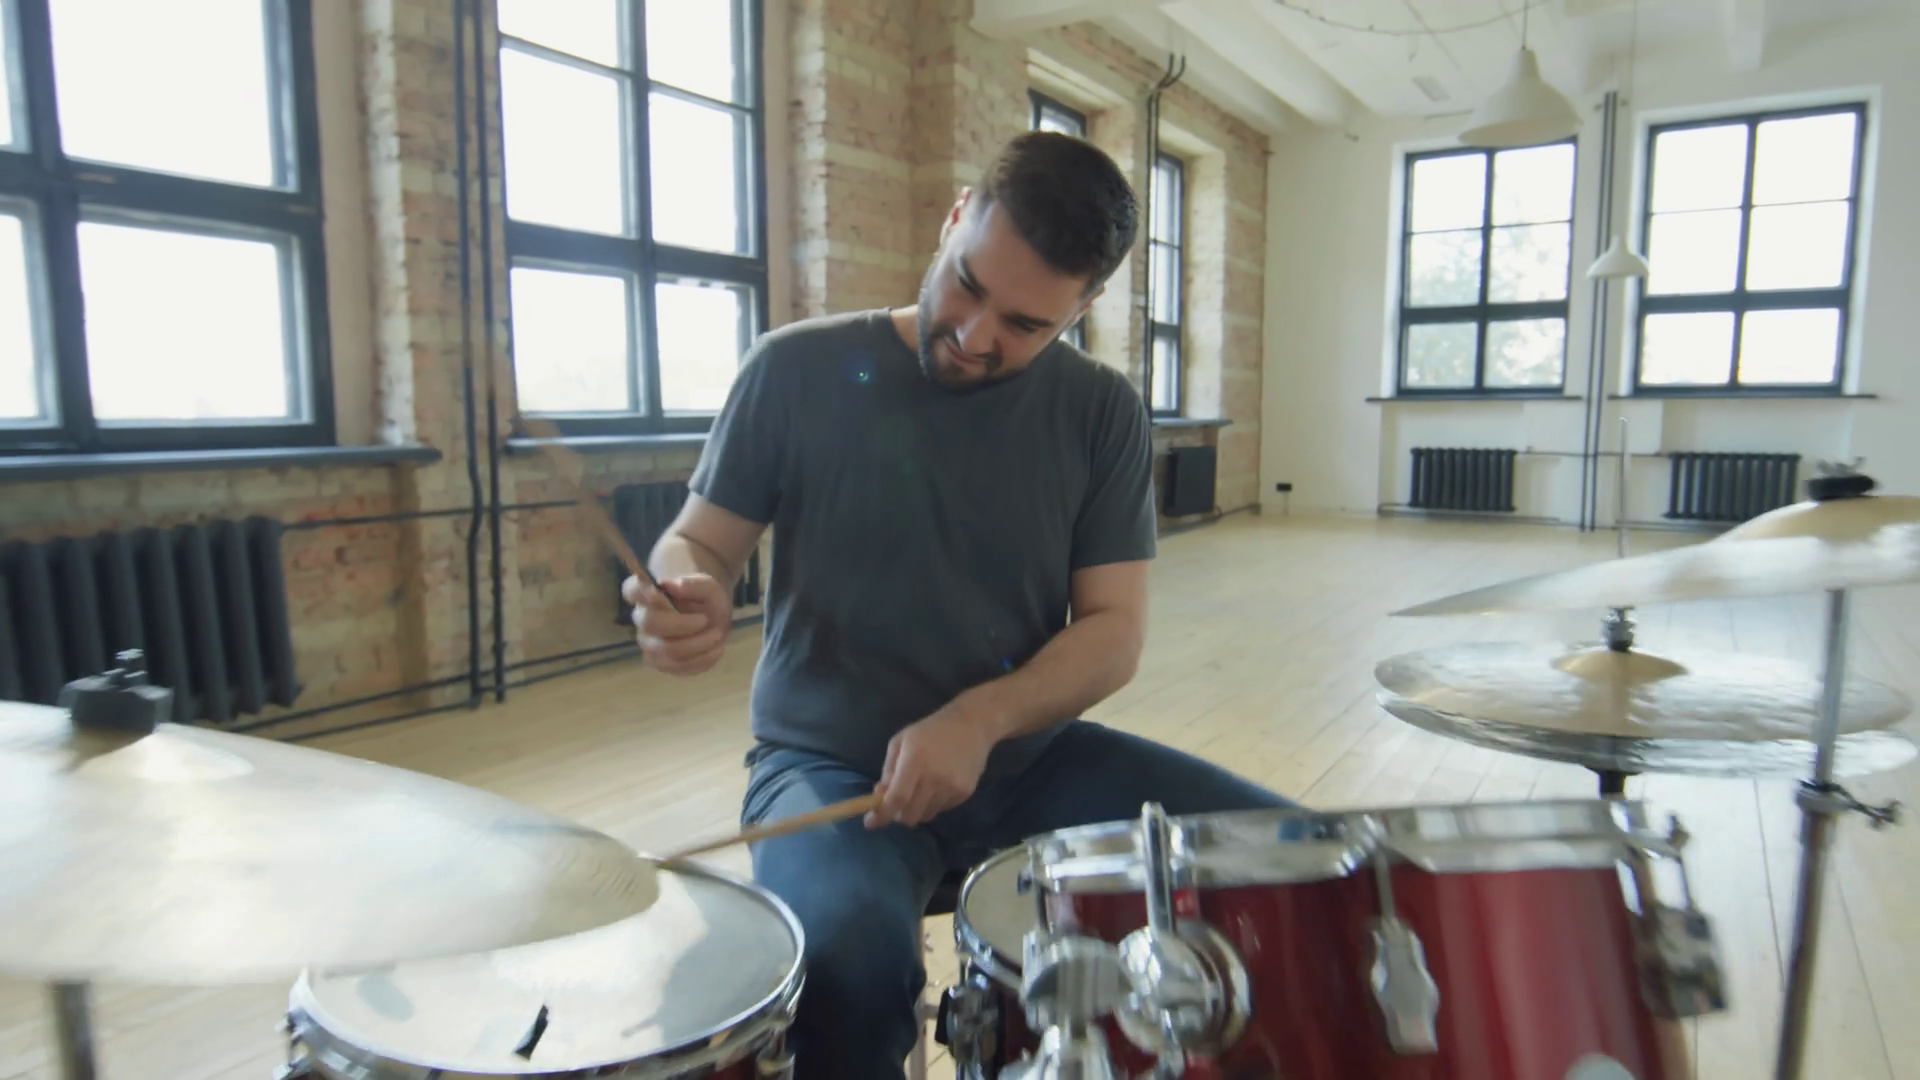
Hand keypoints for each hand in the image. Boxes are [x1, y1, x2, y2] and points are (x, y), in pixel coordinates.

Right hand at [623, 573, 731, 674]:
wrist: (714, 620)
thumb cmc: (705, 600)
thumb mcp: (708, 587)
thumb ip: (693, 584)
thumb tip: (670, 584)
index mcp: (648, 594)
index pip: (631, 590)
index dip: (640, 592)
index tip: (658, 592)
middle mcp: (643, 620)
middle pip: (650, 623)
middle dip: (681, 624)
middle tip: (706, 620)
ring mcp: (649, 644)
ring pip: (666, 650)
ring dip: (697, 644)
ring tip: (718, 635)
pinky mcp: (661, 663)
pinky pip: (678, 667)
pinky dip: (702, 660)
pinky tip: (716, 649)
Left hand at [866, 696, 1002, 828]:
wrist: (972, 725)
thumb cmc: (931, 730)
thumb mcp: (901, 742)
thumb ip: (889, 771)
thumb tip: (880, 797)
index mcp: (915, 761)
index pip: (896, 798)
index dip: (882, 814)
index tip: (870, 822)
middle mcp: (934, 778)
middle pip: (910, 815)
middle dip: (898, 815)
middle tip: (896, 805)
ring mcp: (952, 787)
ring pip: (926, 815)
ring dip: (916, 809)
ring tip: (919, 790)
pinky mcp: (965, 793)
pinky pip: (941, 809)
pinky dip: (933, 804)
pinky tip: (938, 785)